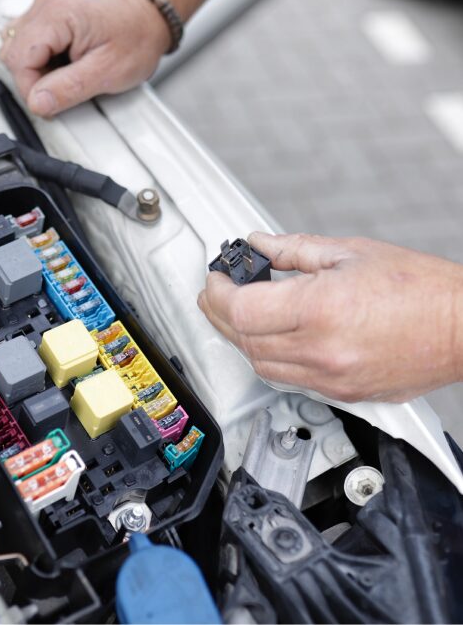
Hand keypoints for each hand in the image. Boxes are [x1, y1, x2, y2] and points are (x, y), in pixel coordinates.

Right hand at [0, 0, 170, 116]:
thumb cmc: (135, 40)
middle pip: (13, 55)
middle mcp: (45, 6)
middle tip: (63, 90)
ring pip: (16, 52)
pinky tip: (61, 67)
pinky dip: (40, 64)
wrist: (148, 22)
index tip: (51, 103)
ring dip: (36, 73)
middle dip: (33, 82)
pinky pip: (27, 47)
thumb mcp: (106, 73)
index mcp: (57, 14)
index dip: (31, 89)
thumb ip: (68, 89)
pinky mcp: (47, 19)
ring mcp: (44, 10)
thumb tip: (38, 102)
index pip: (19, 60)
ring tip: (65, 75)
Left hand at [198, 233, 462, 402]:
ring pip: (259, 365)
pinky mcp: (341, 393)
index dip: (218, 292)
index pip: (242, 309)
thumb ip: (294, 250)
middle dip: (220, 313)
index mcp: (321, 309)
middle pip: (244, 338)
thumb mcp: (351, 253)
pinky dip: (268, 357)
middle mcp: (322, 351)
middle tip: (217, 292)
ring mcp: (331, 378)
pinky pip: (286, 379)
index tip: (215, 279)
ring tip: (239, 312)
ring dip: (241, 338)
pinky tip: (269, 336)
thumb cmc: (422, 290)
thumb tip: (259, 245)